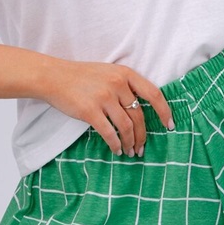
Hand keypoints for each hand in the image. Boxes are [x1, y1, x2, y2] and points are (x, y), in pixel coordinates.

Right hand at [38, 58, 174, 157]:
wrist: (53, 76)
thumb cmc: (81, 76)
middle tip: (142, 148)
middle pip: (139, 116)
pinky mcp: (90, 111)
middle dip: (143, 135)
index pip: (154, 94)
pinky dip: (115, 144)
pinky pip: (109, 133)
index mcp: (125, 74)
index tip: (170, 126)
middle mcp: (117, 84)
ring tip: (130, 152)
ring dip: (130, 143)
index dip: (165, 112)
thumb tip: (141, 110)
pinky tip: (117, 150)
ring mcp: (104, 97)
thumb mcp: (108, 72)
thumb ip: (125, 86)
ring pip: (126, 127)